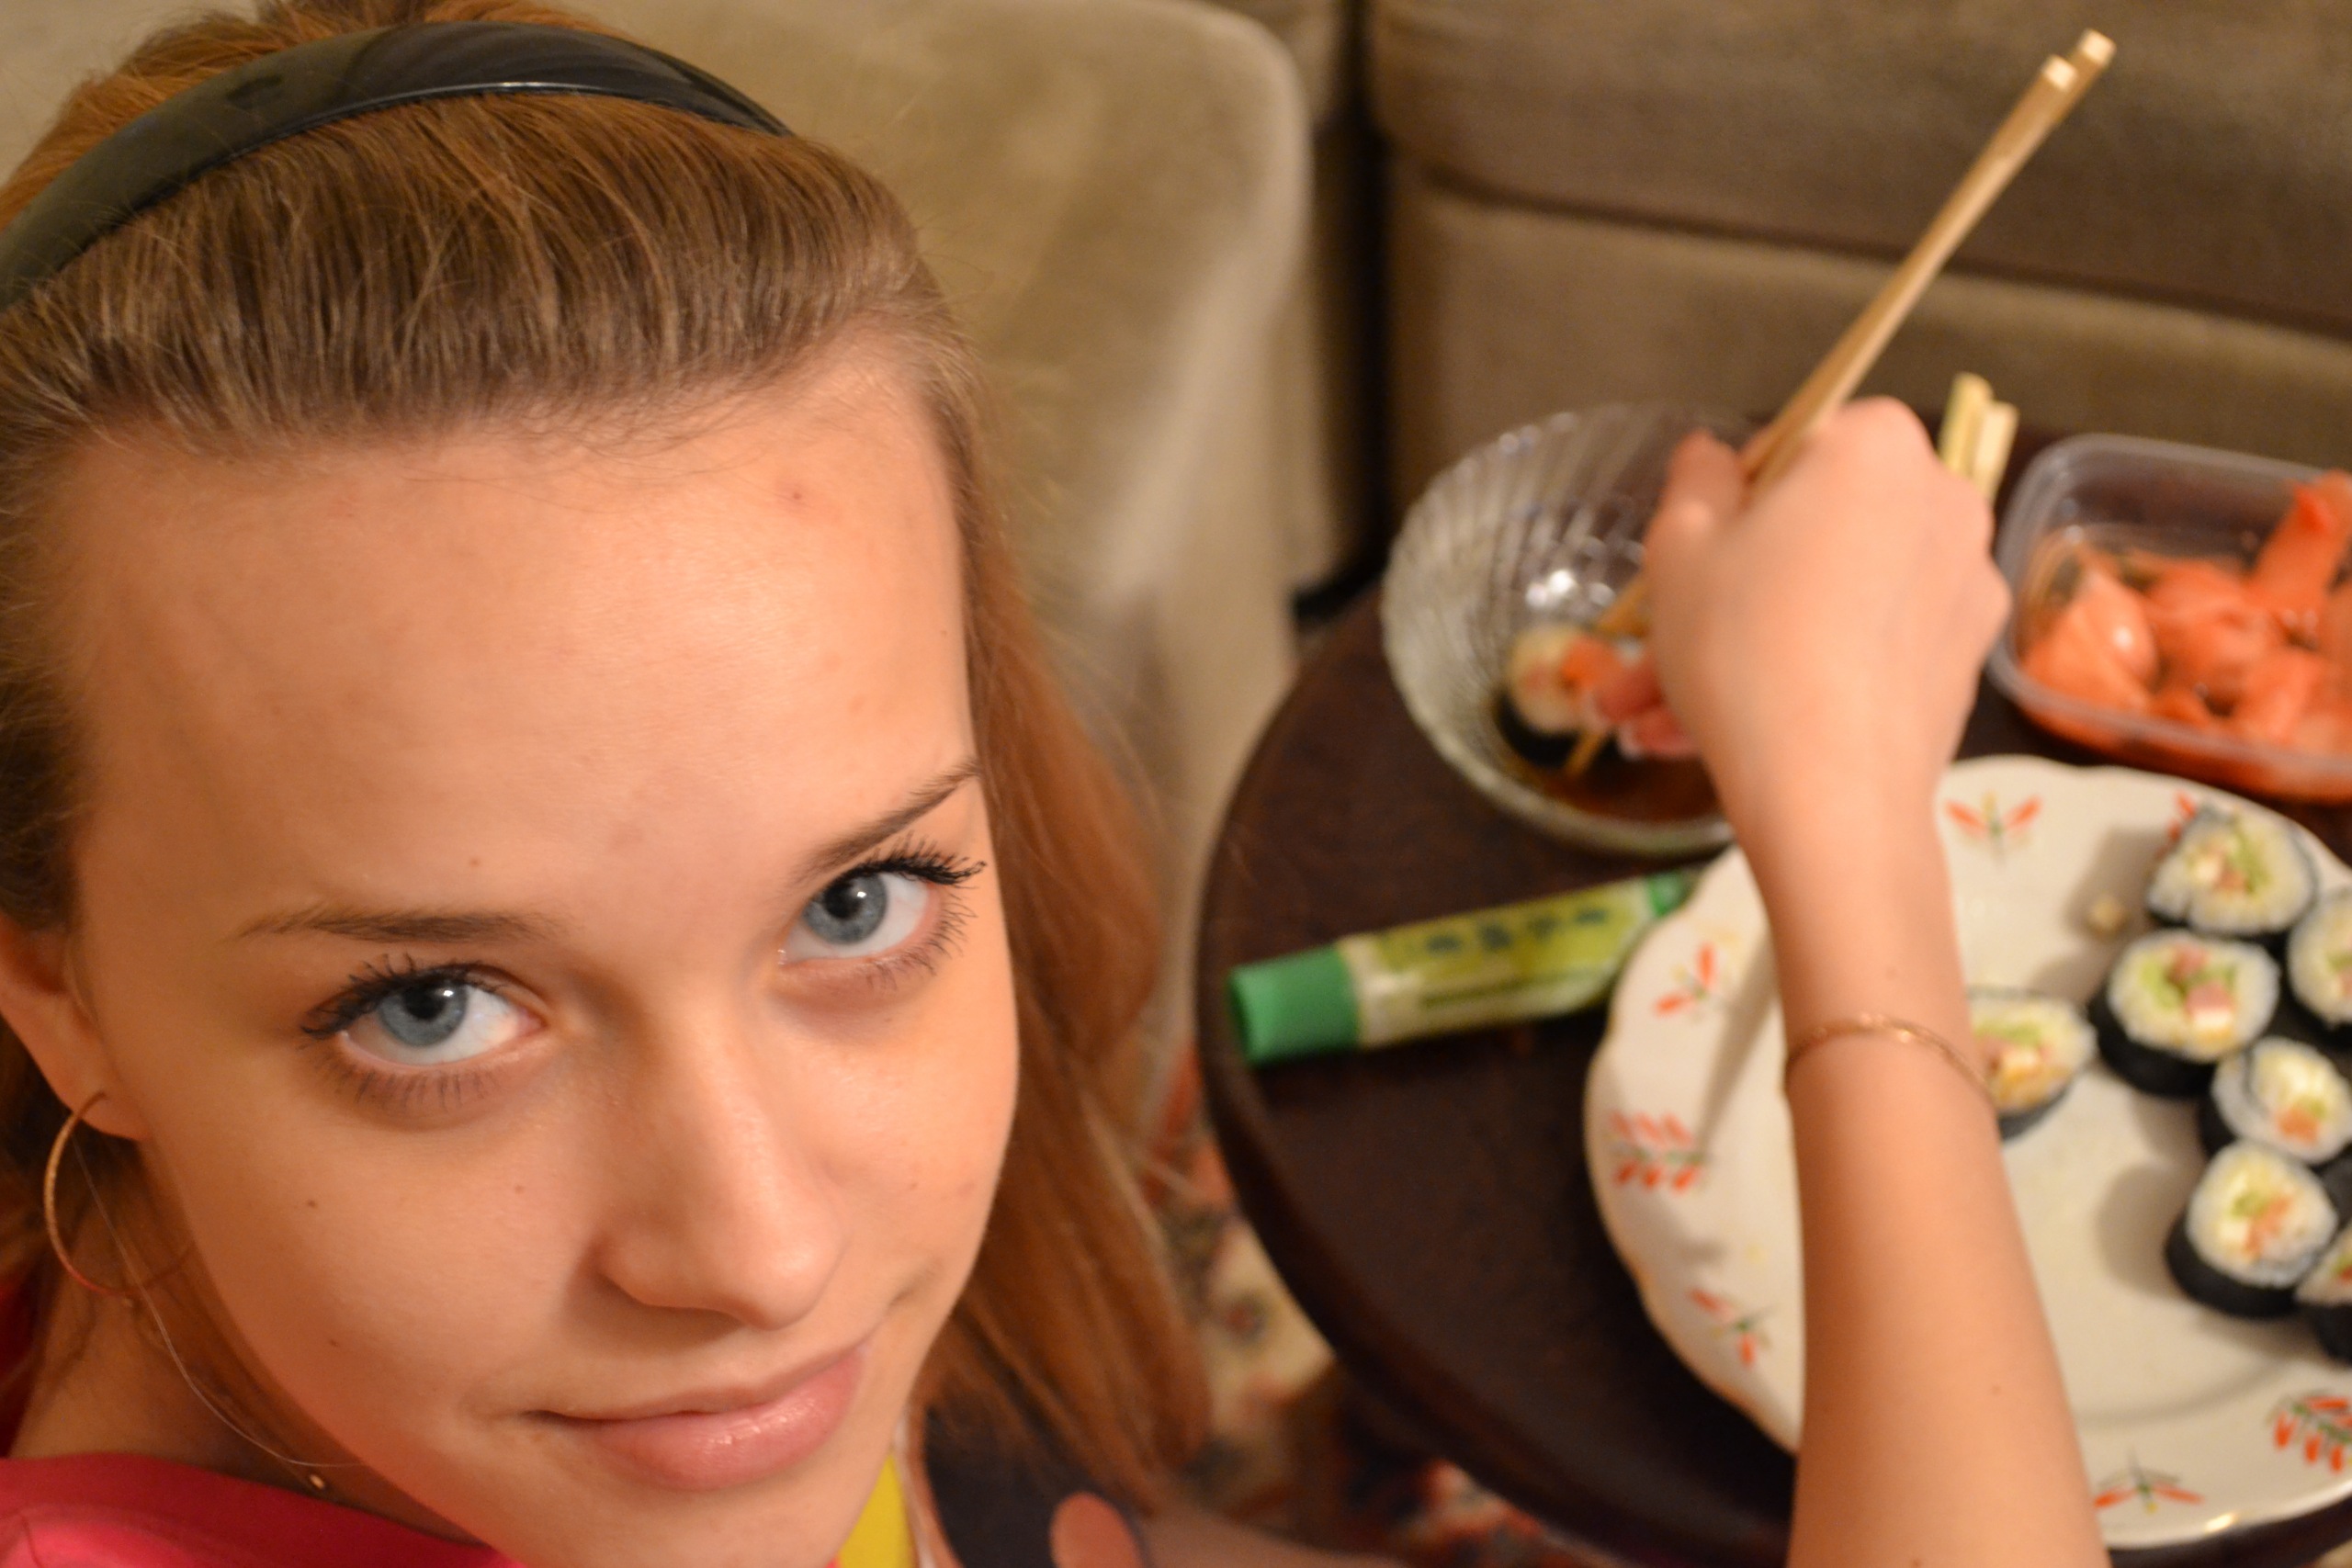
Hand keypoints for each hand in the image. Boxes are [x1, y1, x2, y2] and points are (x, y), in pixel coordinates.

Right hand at [1642, 400, 2008, 843]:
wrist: (1829, 796)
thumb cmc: (1743, 648)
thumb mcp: (1679, 548)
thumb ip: (1695, 480)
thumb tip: (1712, 455)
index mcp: (1878, 446)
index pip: (1797, 439)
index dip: (1733, 498)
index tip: (1694, 555)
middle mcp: (1941, 501)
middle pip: (1814, 529)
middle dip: (1725, 589)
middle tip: (1652, 648)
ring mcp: (1964, 584)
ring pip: (1831, 597)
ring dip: (1743, 646)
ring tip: (1656, 719)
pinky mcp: (1964, 660)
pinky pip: (1865, 646)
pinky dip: (1803, 673)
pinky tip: (1721, 734)